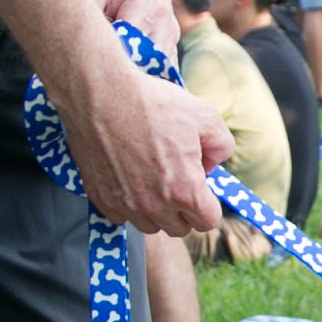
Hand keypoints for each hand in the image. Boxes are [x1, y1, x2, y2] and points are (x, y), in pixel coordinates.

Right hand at [42, 37, 230, 235]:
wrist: (100, 95)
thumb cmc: (152, 103)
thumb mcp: (205, 116)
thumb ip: (221, 147)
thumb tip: (212, 166)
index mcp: (184, 190)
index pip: (207, 221)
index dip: (208, 204)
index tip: (201, 187)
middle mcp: (154, 205)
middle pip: (179, 227)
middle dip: (184, 208)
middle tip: (177, 178)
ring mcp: (125, 204)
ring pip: (150, 225)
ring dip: (156, 209)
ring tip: (152, 178)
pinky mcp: (101, 198)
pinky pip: (121, 216)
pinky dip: (128, 204)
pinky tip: (129, 178)